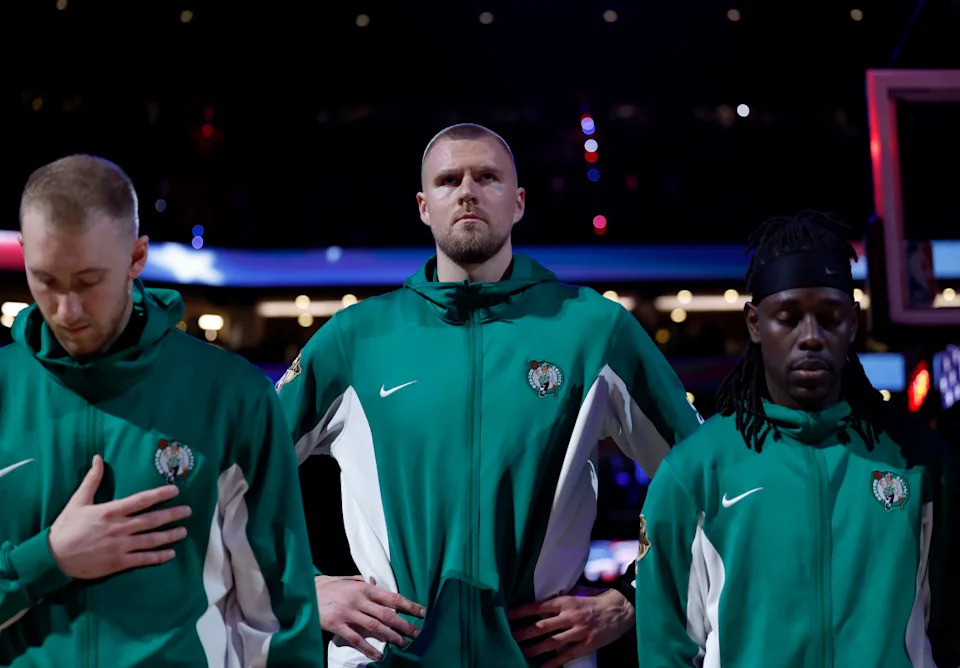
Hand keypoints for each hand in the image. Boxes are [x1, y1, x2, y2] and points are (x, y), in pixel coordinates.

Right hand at [48, 455, 191, 578]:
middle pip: (151, 520)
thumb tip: (98, 458)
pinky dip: (158, 557)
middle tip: (188, 511)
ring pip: (151, 540)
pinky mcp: (118, 562)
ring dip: (169, 535)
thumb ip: (92, 480)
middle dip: (172, 514)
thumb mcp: (78, 501)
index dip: (160, 494)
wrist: (53, 557)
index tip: (175, 490)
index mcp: (110, 511)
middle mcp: (119, 528)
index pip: (141, 500)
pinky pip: (142, 559)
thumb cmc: (66, 527)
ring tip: (184, 531)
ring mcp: (120, 546)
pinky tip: (170, 554)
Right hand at [315, 574, 425, 661]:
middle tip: (417, 633)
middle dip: (404, 624)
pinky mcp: (337, 625)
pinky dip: (368, 648)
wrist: (304, 592)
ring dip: (390, 637)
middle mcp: (358, 600)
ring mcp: (348, 613)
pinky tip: (378, 655)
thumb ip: (361, 584)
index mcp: (363, 588)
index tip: (422, 612)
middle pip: (386, 614)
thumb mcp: (346, 580)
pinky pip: (356, 639)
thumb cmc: (326, 586)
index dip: (408, 605)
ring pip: (375, 627)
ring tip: (402, 644)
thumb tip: (377, 585)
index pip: (391, 597)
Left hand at [509, 587, 633, 667]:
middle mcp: (569, 616)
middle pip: (541, 626)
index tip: (508, 615)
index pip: (538, 606)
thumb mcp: (575, 596)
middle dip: (523, 633)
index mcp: (565, 601)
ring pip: (551, 642)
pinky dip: (553, 662)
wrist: (620, 609)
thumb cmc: (594, 602)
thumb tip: (537, 606)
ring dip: (534, 649)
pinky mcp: (586, 645)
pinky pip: (566, 655)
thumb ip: (558, 602)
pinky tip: (542, 667)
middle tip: (509, 637)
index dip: (522, 611)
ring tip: (521, 653)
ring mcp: (578, 631)